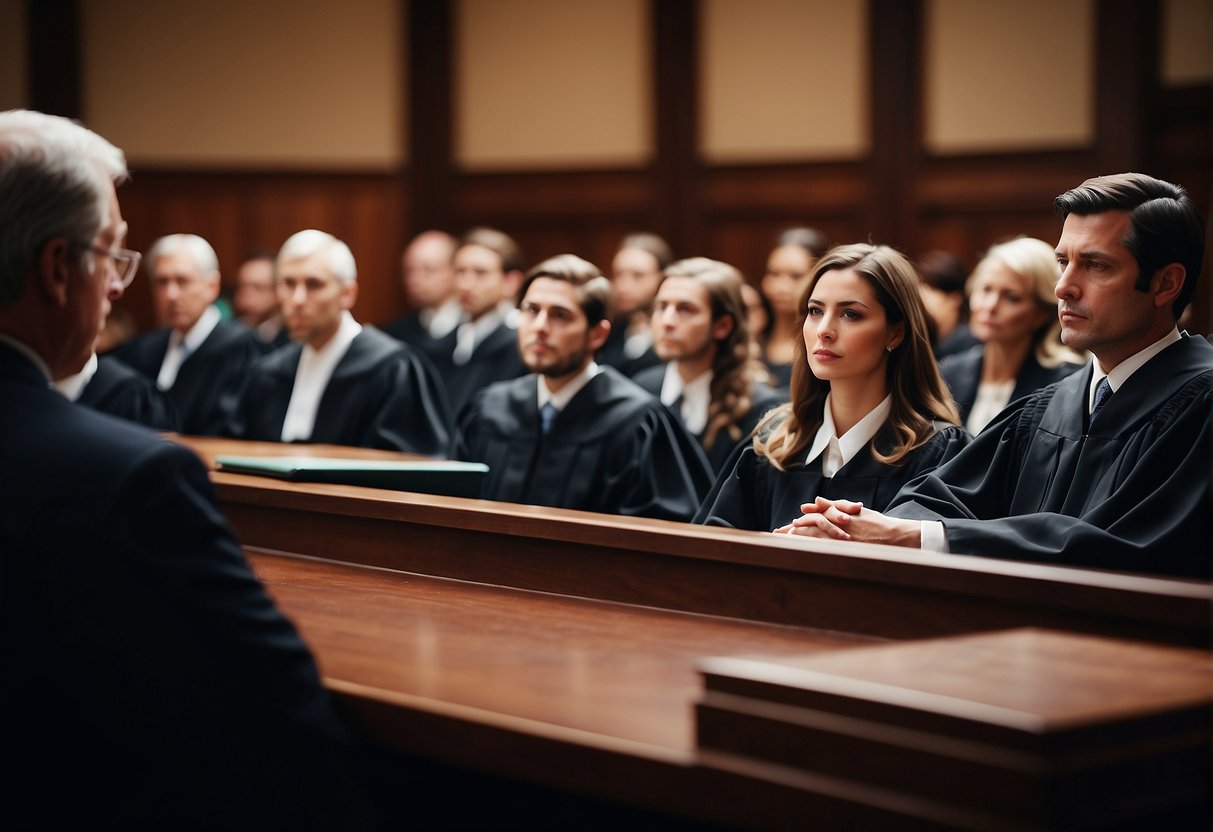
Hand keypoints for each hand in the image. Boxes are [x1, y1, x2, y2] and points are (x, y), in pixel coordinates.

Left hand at [774, 497, 920, 546]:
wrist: (895, 536)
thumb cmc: (875, 523)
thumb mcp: (854, 511)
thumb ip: (834, 506)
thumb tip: (816, 500)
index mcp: (838, 516)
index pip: (812, 518)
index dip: (798, 523)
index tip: (786, 528)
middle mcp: (837, 526)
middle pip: (808, 528)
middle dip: (792, 532)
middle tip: (778, 536)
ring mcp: (841, 538)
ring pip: (814, 538)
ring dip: (798, 540)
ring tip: (786, 543)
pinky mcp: (846, 549)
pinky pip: (824, 550)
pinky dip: (812, 550)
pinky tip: (802, 554)